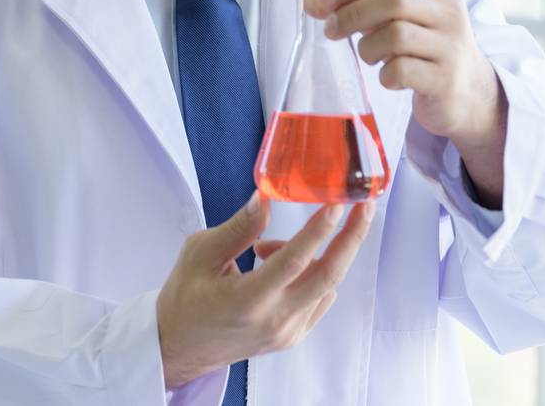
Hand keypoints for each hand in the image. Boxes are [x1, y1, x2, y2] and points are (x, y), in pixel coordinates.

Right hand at [156, 193, 374, 388]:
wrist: (180, 345)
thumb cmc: (185, 295)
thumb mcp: (199, 253)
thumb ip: (238, 228)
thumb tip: (266, 198)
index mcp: (247, 299)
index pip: (294, 261)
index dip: (318, 229)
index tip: (337, 203)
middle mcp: (275, 320)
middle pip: (328, 275)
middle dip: (351, 238)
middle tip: (364, 207)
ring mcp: (289, 332)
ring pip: (325, 285)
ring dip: (313, 255)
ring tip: (265, 248)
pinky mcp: (294, 336)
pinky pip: (319, 298)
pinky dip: (311, 274)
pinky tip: (280, 266)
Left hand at [313, 0, 506, 201]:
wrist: (468, 93)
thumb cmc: (424, 49)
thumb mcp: (399, 20)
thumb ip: (360, 6)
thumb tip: (310, 0)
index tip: (320, 2)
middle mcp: (450, 13)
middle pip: (393, 1)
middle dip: (353, 14)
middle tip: (332, 31)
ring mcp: (452, 46)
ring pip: (396, 35)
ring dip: (369, 47)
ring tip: (370, 56)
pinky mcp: (446, 79)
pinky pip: (401, 70)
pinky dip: (385, 75)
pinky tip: (390, 77)